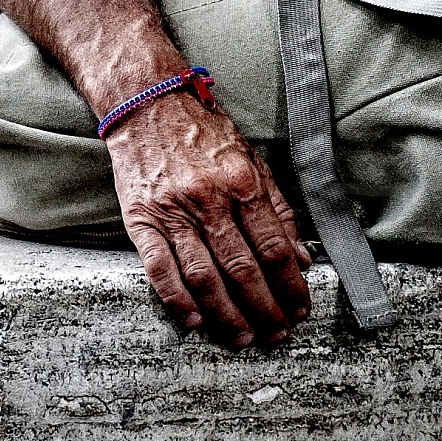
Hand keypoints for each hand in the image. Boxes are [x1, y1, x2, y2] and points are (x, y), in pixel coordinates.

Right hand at [106, 92, 311, 345]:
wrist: (146, 104)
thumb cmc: (202, 132)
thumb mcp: (252, 159)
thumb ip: (278, 208)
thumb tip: (301, 255)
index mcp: (242, 183)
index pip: (274, 247)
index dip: (290, 285)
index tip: (300, 308)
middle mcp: (209, 200)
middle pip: (243, 269)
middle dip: (265, 308)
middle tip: (277, 333)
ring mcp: (172, 212)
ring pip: (204, 277)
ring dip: (227, 314)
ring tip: (244, 337)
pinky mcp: (140, 219)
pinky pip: (159, 268)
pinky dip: (177, 299)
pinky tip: (194, 320)